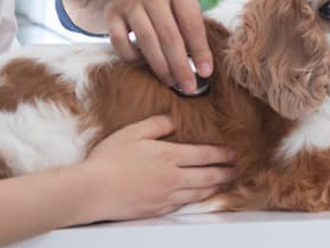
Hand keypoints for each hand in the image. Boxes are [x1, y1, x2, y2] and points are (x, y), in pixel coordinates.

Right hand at [82, 115, 234, 220]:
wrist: (94, 190)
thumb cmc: (109, 159)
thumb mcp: (132, 132)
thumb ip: (156, 124)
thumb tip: (172, 120)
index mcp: (168, 156)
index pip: (203, 155)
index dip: (221, 154)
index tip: (233, 153)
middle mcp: (173, 178)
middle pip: (207, 176)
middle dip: (224, 172)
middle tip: (235, 170)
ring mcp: (166, 196)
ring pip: (198, 192)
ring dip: (214, 187)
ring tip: (223, 183)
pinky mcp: (158, 209)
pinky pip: (184, 204)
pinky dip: (196, 199)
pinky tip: (197, 196)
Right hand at [104, 0, 210, 94]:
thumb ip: (189, 16)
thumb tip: (200, 58)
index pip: (191, 23)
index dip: (200, 51)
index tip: (206, 72)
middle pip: (170, 37)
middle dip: (181, 66)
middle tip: (189, 87)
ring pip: (147, 42)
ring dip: (161, 67)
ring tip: (171, 82)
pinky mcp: (110, 11)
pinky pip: (121, 43)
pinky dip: (132, 57)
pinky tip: (142, 63)